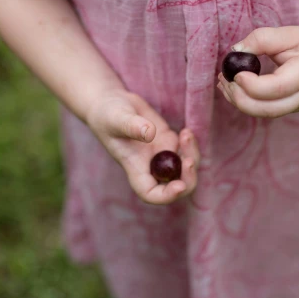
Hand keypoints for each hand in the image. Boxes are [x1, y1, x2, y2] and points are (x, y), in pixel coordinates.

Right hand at [85, 90, 199, 204]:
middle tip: (189, 160)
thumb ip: (132, 126)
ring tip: (186, 135)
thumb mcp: (116, 118)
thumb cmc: (106, 113)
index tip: (179, 185)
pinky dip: (191, 144)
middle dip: (188, 178)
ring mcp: (161, 153)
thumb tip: (150, 133)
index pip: (151, 194)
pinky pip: (186, 150)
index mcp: (135, 168)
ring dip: (191, 156)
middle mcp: (150, 165)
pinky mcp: (168, 140)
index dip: (167, 195)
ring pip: (185, 167)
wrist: (110, 102)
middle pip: (176, 185)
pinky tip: (186, 131)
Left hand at [217, 26, 298, 118]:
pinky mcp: (290, 109)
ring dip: (240, 102)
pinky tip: (233, 89)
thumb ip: (262, 39)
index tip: (236, 74)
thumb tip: (235, 52)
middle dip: (241, 99)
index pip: (278, 87)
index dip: (253, 85)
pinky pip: (265, 111)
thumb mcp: (288, 32)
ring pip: (265, 114)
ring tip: (224, 83)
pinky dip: (246, 103)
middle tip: (225, 80)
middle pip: (270, 109)